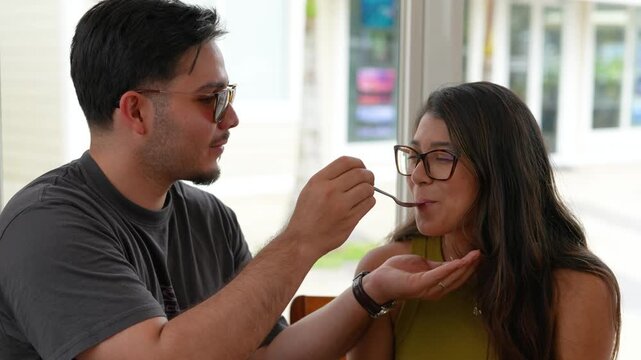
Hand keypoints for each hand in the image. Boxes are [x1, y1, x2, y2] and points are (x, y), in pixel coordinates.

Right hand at [284, 156, 374, 259]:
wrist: (302, 240)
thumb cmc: (308, 214)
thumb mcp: (311, 190)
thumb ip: (330, 178)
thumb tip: (356, 169)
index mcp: (319, 181)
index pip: (346, 161)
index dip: (359, 163)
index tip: (362, 168)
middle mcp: (329, 190)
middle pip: (360, 174)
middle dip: (369, 176)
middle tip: (369, 181)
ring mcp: (340, 206)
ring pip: (368, 188)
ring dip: (370, 190)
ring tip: (364, 194)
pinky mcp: (349, 220)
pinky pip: (369, 203)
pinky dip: (369, 201)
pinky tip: (362, 204)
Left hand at [363, 250, 480, 303]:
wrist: (378, 279)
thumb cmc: (398, 271)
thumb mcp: (421, 265)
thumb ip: (436, 266)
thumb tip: (452, 262)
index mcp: (435, 285)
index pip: (456, 276)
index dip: (468, 266)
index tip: (478, 255)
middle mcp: (434, 290)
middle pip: (458, 278)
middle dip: (470, 267)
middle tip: (481, 254)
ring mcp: (427, 289)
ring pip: (451, 277)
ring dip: (464, 266)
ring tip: (475, 256)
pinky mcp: (419, 285)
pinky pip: (438, 275)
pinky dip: (450, 269)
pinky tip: (460, 261)